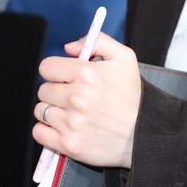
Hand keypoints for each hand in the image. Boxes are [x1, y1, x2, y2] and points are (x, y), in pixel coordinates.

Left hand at [32, 32, 140, 168]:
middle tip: (71, 97)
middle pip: (43, 90)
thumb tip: (69, 47)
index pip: (46, 67)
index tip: (64, 78)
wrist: (146, 135)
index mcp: (86, 74)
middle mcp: (76, 98)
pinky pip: (40, 133)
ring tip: (70, 113)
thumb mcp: (124, 58)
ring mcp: (72, 123)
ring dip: (52, 112)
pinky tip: (62, 128)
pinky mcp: (70, 145)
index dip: (55, 71)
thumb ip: (97, 41)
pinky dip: (47, 131)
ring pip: (40, 111)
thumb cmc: (134, 96)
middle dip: (55, 91)